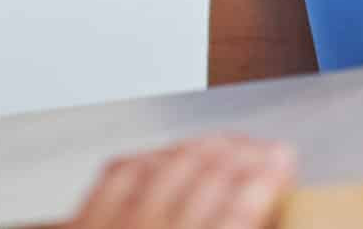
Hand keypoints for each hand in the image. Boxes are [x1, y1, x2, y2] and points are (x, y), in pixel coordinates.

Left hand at [68, 137, 295, 228]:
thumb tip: (263, 210)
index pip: (234, 217)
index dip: (266, 180)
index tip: (284, 160)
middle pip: (200, 181)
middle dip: (241, 155)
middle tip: (265, 145)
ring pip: (159, 168)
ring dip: (199, 148)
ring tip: (225, 142)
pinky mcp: (78, 225)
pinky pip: (115, 175)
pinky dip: (146, 158)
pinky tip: (161, 154)